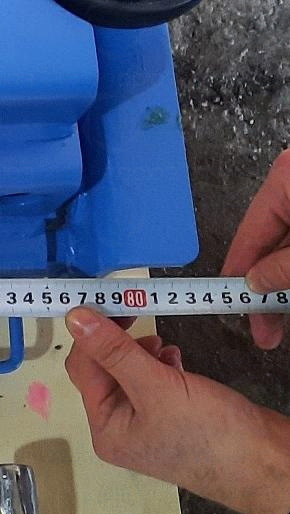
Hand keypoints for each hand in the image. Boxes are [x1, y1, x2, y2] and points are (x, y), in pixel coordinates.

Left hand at [64, 307, 289, 513]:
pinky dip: (160, 366)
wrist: (267, 464)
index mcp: (106, 429)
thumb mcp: (157, 387)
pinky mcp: (173, 418)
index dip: (91, 335)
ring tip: (163, 346)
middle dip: (118, 344)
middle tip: (135, 315)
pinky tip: (174, 358)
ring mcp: (147, 425)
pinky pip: (154, 384)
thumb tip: (77, 320)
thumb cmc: (213, 436)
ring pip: (130, 375)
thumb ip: (115, 352)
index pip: (83, 369)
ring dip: (140, 353)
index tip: (106, 303)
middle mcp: (120, 430)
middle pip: (104, 372)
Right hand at [222, 149, 289, 348]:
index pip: (250, 233)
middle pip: (273, 244)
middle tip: (265, 333)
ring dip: (287, 287)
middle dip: (269, 290)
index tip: (229, 308)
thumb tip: (254, 285)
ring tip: (280, 322)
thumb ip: (282, 269)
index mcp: (287, 179)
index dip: (237, 276)